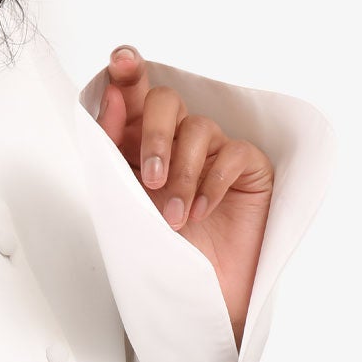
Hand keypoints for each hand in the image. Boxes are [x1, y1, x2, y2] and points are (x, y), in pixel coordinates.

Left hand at [84, 44, 273, 349]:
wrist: (199, 299)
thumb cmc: (163, 255)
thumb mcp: (127, 200)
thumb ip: (118, 151)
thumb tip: (114, 101)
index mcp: (141, 146)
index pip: (135, 98)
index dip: (129, 75)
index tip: (122, 62)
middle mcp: (178, 143)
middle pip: (166, 103)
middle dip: (154, 136)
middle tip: (151, 180)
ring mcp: (215, 152)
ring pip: (198, 129)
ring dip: (182, 175)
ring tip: (175, 218)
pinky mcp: (248, 168)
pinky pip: (232, 154)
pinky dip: (212, 183)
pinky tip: (204, 212)